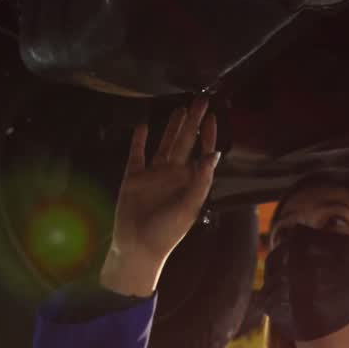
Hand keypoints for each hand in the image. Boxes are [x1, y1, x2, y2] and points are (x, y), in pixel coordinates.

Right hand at [100, 97, 219, 296]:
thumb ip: (201, 181)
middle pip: (185, 142)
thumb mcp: (189, 207)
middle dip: (193, 122)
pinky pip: (137, 154)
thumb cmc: (168, 232)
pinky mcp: (133, 177)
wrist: (138, 247)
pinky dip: (139, 140)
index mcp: (190, 182)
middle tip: (200, 100)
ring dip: (172, 127)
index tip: (211, 117)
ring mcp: (153, 175)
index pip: (202, 153)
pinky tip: (143, 125)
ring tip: (180, 109)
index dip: (208, 135)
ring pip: (164, 144)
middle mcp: (173, 175)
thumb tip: (215, 155)